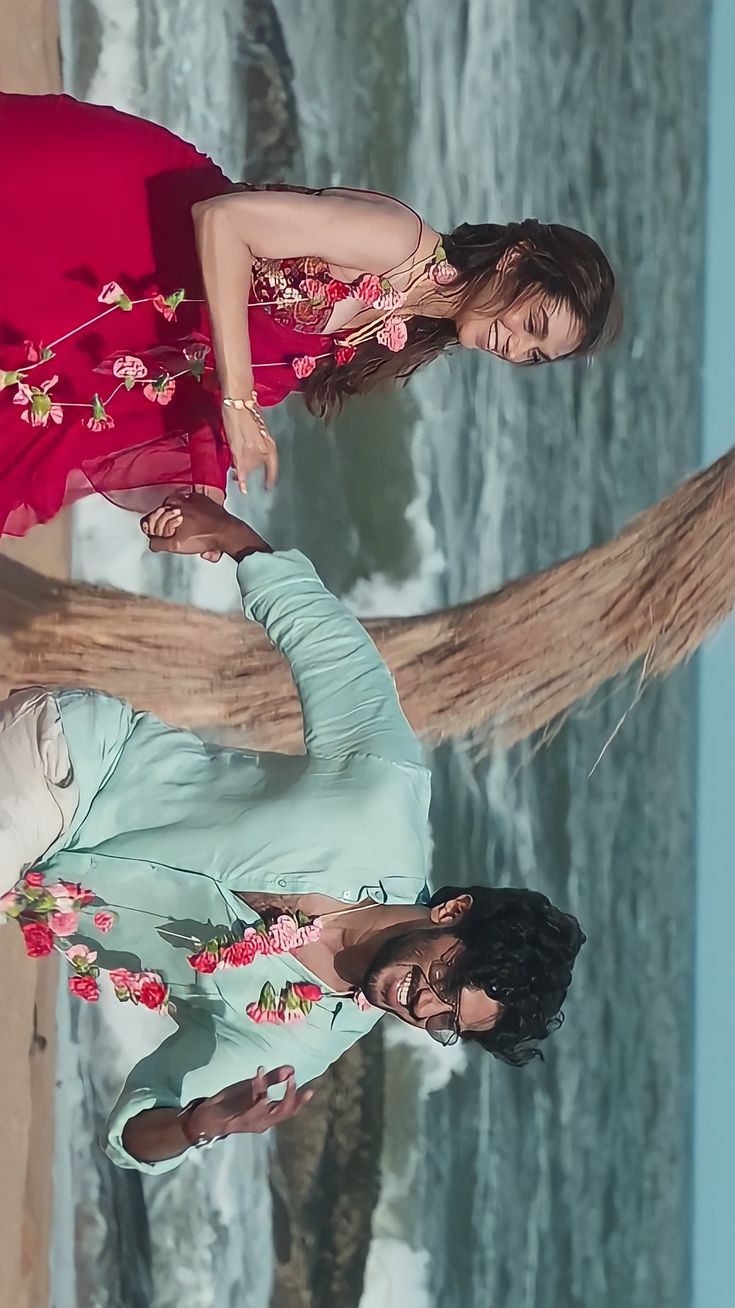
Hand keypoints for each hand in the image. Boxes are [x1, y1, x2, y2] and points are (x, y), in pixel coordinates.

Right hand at [140, 490, 269, 558]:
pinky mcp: (208, 501)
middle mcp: (184, 498)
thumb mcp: (176, 545)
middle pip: (168, 509)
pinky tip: (198, 525)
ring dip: (182, 517)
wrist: (228, 533)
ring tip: (188, 530)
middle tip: (175, 532)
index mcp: (173, 505)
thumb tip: (152, 542)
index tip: (159, 532)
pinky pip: (196, 505)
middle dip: (169, 521)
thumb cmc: (204, 537)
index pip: (156, 513)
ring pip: (182, 506)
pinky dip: (195, 513)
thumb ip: (159, 543)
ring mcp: (198, 498)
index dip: (156, 525)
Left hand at [187, 1065, 314, 1138]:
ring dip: (273, 1092)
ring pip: (269, 1111)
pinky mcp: (238, 1121)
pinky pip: (250, 1107)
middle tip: (293, 1079)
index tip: (311, 1090)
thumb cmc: (232, 1103)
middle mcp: (262, 1122)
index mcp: (268, 1114)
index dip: (300, 1101)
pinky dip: (257, 1091)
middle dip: (291, 1097)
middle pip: (283, 1113)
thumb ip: (272, 1079)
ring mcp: (250, 1123)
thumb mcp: (253, 1087)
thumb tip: (291, 1069)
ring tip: (278, 1075)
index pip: (289, 1110)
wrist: (207, 1116)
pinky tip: (258, 1076)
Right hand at [222, 403, 278, 493]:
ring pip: (247, 468)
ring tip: (237, 472)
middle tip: (242, 473)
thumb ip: (258, 443)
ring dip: (242, 471)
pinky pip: (240, 468)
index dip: (270, 477)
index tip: (268, 486)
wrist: (238, 401)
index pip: (272, 466)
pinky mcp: (238, 450)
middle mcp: (262, 449)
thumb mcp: (258, 430)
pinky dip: (241, 478)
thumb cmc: (247, 410)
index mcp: (269, 443)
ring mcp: (250, 451)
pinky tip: (242, 487)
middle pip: (256, 467)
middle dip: (249, 471)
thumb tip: (253, 453)